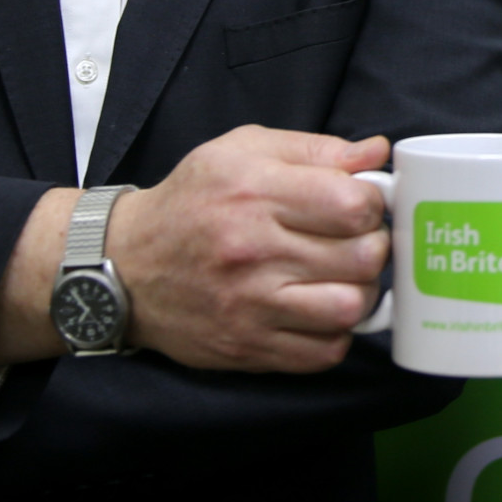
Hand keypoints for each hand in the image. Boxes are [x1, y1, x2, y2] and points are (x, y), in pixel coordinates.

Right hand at [108, 126, 391, 371]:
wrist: (124, 265)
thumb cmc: (192, 201)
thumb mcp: (241, 151)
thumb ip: (314, 149)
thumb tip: (377, 154)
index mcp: (255, 192)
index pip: (353, 204)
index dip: (373, 204)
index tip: (362, 205)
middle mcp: (253, 250)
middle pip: (363, 257)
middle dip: (374, 246)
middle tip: (358, 242)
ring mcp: (249, 304)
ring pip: (349, 308)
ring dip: (360, 293)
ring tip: (343, 278)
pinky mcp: (247, 346)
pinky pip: (324, 352)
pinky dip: (336, 334)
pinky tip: (320, 310)